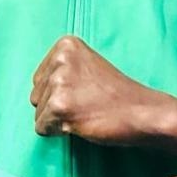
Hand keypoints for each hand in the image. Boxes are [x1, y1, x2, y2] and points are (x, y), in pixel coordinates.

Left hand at [29, 34, 159, 145]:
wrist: (141, 112)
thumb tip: (36, 91)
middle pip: (35, 94)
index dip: (59, 92)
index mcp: (66, 45)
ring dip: (58, 120)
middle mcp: (60, 58)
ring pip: (37, 112)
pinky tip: (82, 122)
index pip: (39, 78)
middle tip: (85, 104)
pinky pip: (42, 128)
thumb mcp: (87, 66)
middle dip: (55, 106)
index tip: (84, 91)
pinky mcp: (60, 105)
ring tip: (85, 112)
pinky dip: (59, 132)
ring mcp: (59, 81)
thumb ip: (62, 70)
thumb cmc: (116, 94)